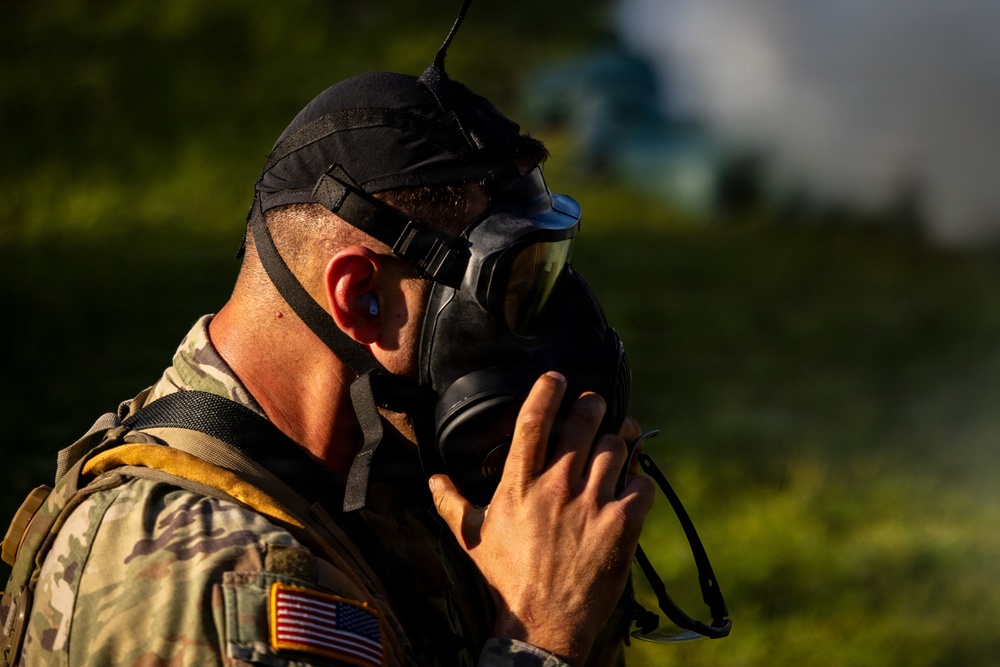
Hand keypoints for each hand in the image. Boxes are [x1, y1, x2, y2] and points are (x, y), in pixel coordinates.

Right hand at [429, 372, 654, 663]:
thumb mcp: (472, 537)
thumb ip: (450, 503)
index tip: (556, 378)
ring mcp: (593, 503)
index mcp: (520, 484)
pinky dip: (639, 479)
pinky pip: (642, 482)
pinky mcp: (622, 523)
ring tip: (616, 441)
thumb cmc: (506, 578)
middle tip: (593, 405)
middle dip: (591, 405)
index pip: (533, 421)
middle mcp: (557, 485)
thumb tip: (432, 480)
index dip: (546, 391)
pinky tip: (631, 484)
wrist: (543, 621)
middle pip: (583, 422)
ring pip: (617, 446)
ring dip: (618, 440)